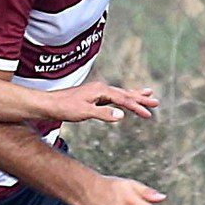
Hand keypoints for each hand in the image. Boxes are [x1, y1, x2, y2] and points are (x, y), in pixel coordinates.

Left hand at [40, 82, 158, 123]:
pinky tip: (124, 100)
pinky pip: (113, 97)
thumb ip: (103, 114)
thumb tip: (121, 116)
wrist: (48, 104)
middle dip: (141, 98)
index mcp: (100, 90)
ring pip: (120, 94)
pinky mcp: (93, 96)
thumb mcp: (84, 112)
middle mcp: (100, 88)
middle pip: (125, 93)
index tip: (149, 114)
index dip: (137, 107)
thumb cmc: (64, 108)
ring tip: (148, 95)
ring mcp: (97, 92)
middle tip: (156, 102)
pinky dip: (122, 98)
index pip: (123, 99)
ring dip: (134, 96)